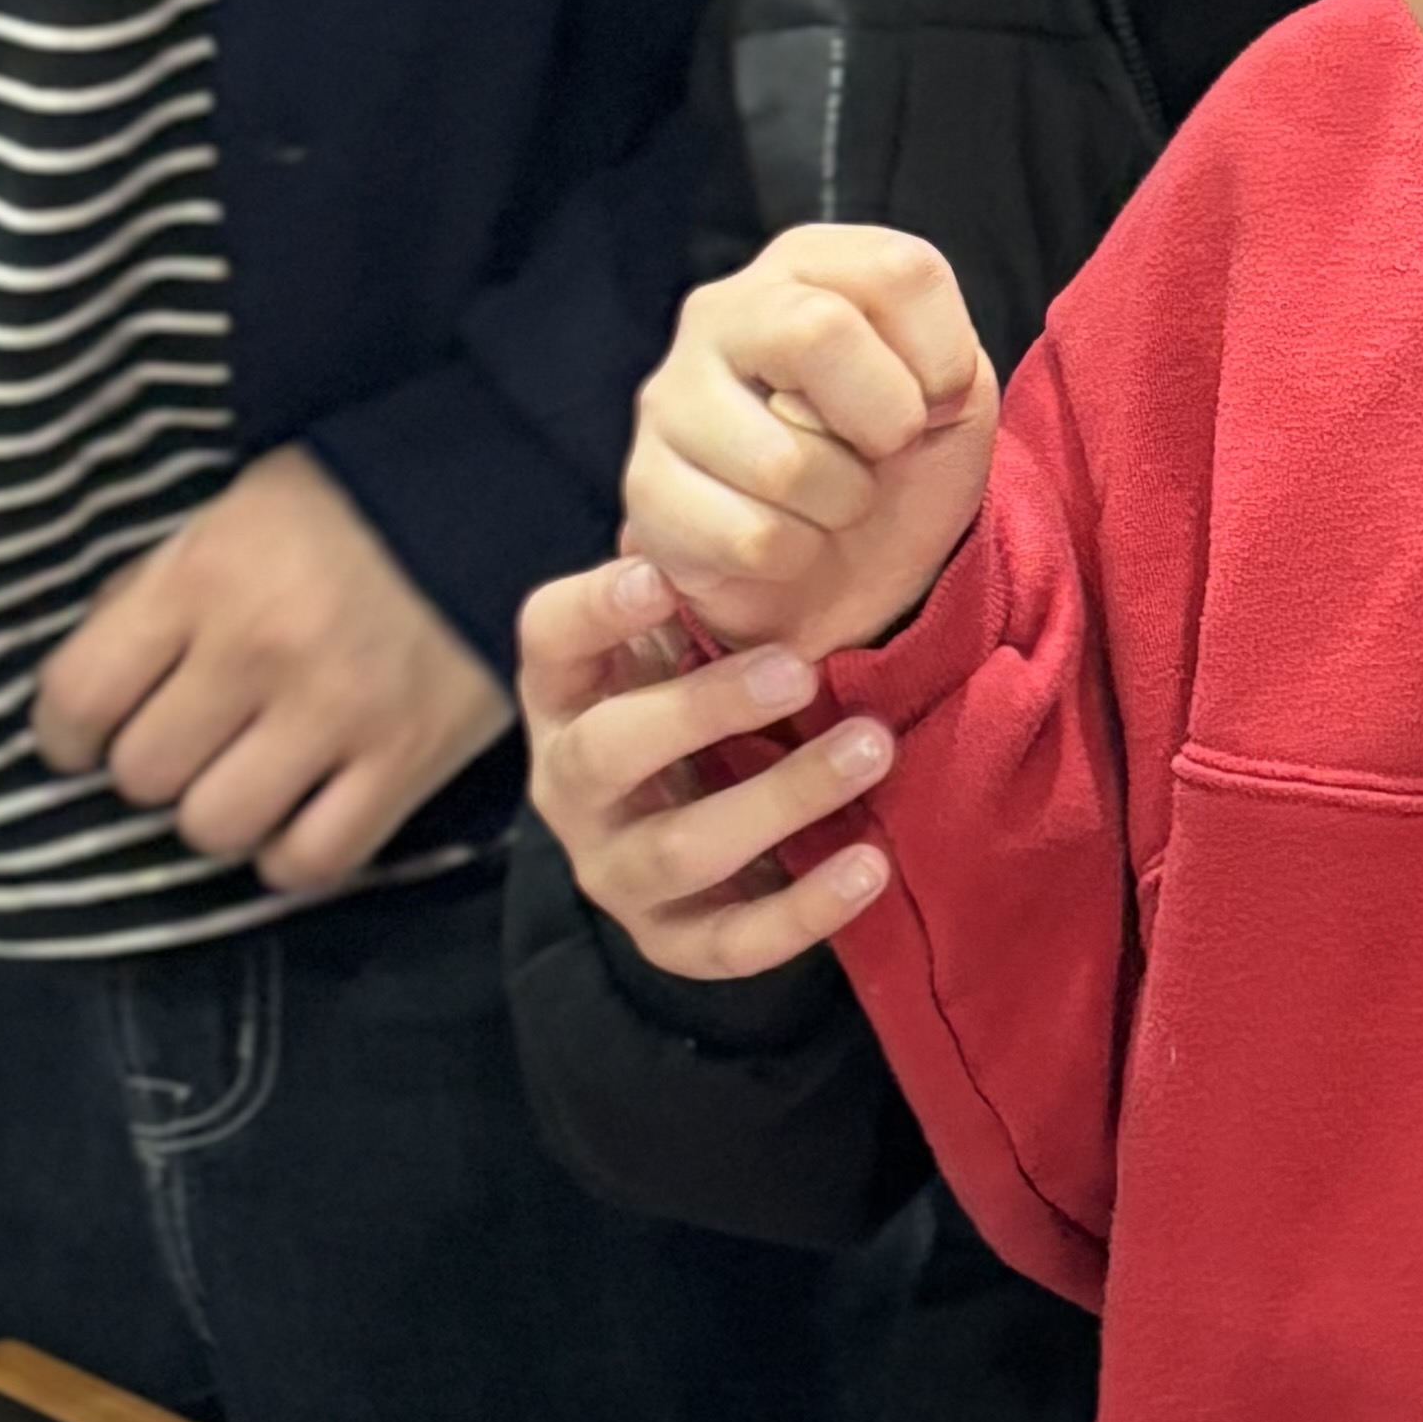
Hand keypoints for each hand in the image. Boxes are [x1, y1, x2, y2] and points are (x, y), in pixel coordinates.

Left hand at [33, 446, 507, 894]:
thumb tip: (93, 693)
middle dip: (152, 765)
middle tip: (185, 743)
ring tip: (243, 779)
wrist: (499, 491)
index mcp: (202, 578)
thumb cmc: (346, 505)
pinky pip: (313, 859)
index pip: (79, 698)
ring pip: (216, 827)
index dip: (65, 736)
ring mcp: (337, 713)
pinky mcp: (408, 761)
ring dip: (218, 811)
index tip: (83, 738)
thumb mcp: (229, 516)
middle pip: (144, 774)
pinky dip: (290, 852)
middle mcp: (258, 650)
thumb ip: (157, 596)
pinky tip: (297, 814)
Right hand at [521, 554, 900, 978]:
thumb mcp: (677, 638)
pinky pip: (731, 943)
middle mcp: (570, 783)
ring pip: (681, 848)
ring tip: (873, 748)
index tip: (661, 573)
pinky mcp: (672, 940)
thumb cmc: (687, 697)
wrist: (684, 834)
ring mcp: (615, 869)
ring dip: (783, 798)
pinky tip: (872, 864)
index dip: (596, 609)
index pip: (549, 640)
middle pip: (609, 751)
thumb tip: (755, 478)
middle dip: (703, 710)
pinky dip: (805, 907)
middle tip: (800, 670)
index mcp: (566, 691)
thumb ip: (698, 579)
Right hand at [620, 229, 998, 661]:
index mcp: (807, 266)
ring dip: (841, 503)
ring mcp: (671, 395)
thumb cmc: (900, 467)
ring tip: (828, 499)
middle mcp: (724, 311)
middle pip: (816, 330)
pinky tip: (784, 537)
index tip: (936, 399)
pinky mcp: (645, 485)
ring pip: (783, 460)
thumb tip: (908, 393)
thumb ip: (950, 366)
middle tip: (883, 451)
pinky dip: (794, 556)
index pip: (901, 270)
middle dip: (884, 419)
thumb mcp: (955, 403)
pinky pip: (750, 536)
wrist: (848, 573)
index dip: (943, 354)